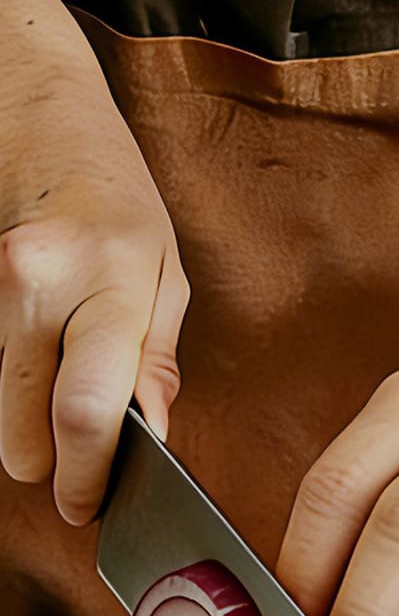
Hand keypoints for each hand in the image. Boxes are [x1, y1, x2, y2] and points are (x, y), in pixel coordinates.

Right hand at [0, 85, 187, 522]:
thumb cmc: (116, 197)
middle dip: (51, 467)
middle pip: (25, 429)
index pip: (88, 412)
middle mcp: (35, 283)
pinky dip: (8, 388)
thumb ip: (155, 362)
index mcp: (109, 283)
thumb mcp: (166, 274)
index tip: (89, 506)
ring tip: (61, 402)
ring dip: (26, 426)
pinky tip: (35, 367)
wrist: (35, 109)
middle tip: (76, 476)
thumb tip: (149, 437)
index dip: (86, 477)